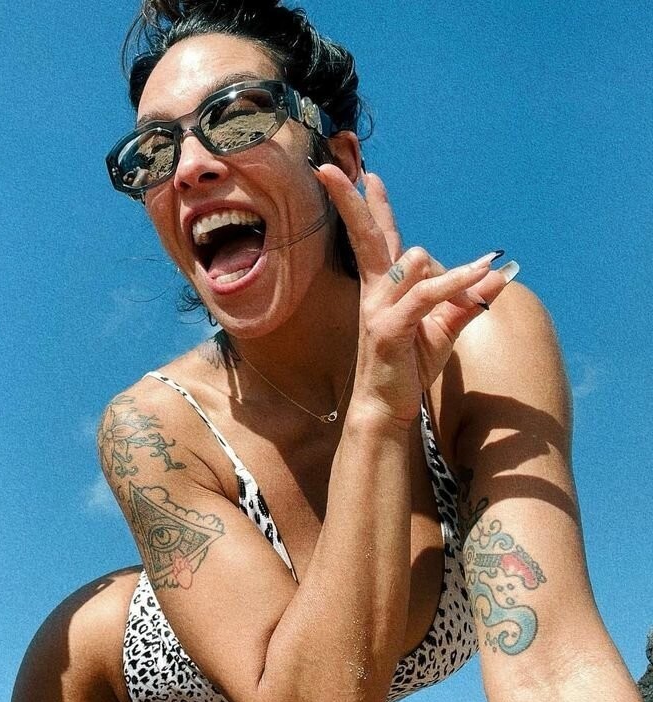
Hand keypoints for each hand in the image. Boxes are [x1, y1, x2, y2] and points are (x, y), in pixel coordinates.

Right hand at [314, 166, 513, 423]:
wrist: (385, 407)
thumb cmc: (407, 368)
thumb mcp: (442, 329)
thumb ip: (466, 301)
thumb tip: (498, 273)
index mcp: (383, 288)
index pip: (378, 238)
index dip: (371, 206)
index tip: (365, 175)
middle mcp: (375, 291)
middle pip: (367, 236)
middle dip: (352, 201)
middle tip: (329, 169)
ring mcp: (377, 308)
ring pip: (415, 263)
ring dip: (450, 274)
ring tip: (476, 289)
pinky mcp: (389, 327)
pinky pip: (426, 295)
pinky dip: (456, 283)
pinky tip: (482, 275)